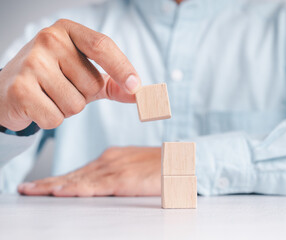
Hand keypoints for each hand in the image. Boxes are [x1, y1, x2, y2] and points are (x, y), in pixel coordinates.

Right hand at [0, 19, 140, 130]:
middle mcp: (48, 40)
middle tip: (62, 87)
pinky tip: (38, 106)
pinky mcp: (19, 89)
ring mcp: (31, 63)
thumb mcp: (85, 73)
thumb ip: (114, 82)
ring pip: (76, 104)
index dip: (122, 67)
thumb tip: (140, 93)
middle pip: (92, 84)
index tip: (136, 86)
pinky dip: (51, 119)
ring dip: (67, 109)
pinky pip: (55, 118)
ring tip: (50, 96)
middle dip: (84, 96)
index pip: (102, 45)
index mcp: (68, 30)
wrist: (10, 88)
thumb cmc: (55, 79)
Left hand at [18, 147, 160, 196]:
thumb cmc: (159, 165)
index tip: (39, 185)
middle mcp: (107, 162)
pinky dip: (74, 189)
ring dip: (53, 187)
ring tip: (32, 191)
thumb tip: (101, 183)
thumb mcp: (134, 166)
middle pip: (73, 175)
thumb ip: (117, 173)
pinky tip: (60, 192)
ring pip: (78, 180)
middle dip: (47, 183)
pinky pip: (93, 186)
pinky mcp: (122, 180)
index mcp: (110, 159)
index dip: (58, 179)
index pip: (79, 172)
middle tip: (25, 188)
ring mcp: (113, 170)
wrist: (181, 160)